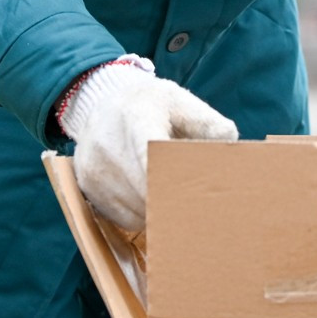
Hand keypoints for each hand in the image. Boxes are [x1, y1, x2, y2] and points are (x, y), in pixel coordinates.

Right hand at [57, 56, 238, 230]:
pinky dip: (144, 214)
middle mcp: (108, 144)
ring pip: (139, 210)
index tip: (193, 197)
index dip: (171, 181)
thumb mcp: (182, 102)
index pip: (151, 154)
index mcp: (137, 116)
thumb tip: (229, 151)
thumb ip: (210, 124)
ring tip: (176, 195)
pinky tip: (151, 195)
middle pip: (149, 190)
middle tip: (202, 206)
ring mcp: (94, 168)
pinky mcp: (86, 187)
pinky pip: (124, 218)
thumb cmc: (151, 104)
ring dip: (161, 210)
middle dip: (177, 200)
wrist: (102, 100)